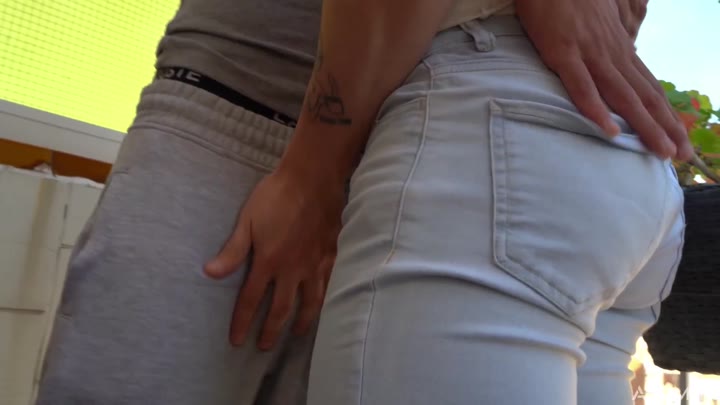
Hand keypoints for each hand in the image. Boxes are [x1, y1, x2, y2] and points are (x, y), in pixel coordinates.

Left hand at [204, 167, 343, 349]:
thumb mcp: (247, 220)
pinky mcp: (331, 256)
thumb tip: (209, 274)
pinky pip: (328, 285)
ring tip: (295, 334)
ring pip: (309, 303)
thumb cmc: (276, 196)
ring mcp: (314, 265)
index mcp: (268, 262)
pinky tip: (322, 306)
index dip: (242, 323)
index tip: (237, 341)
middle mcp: (292, 270)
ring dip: (300, 322)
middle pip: (280, 309)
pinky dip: (324, 301)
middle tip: (264, 346)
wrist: (312, 178)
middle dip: (271, 331)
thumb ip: (232, 251)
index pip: (251, 301)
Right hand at [516, 0, 692, 160]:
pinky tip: (608, 131)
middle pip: (643, 96)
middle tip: (680, 157)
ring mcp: (588, 53)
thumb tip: (612, 61)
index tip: (678, 139)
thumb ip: (603, 43)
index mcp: (617, 48)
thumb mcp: (593, 22)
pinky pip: (581, 85)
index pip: (648, 87)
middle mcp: (611, 53)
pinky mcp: (562, 51)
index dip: (665, 114)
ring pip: (621, 95)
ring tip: (659, 152)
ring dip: (643, 126)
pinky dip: (595, 109)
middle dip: (665, 127)